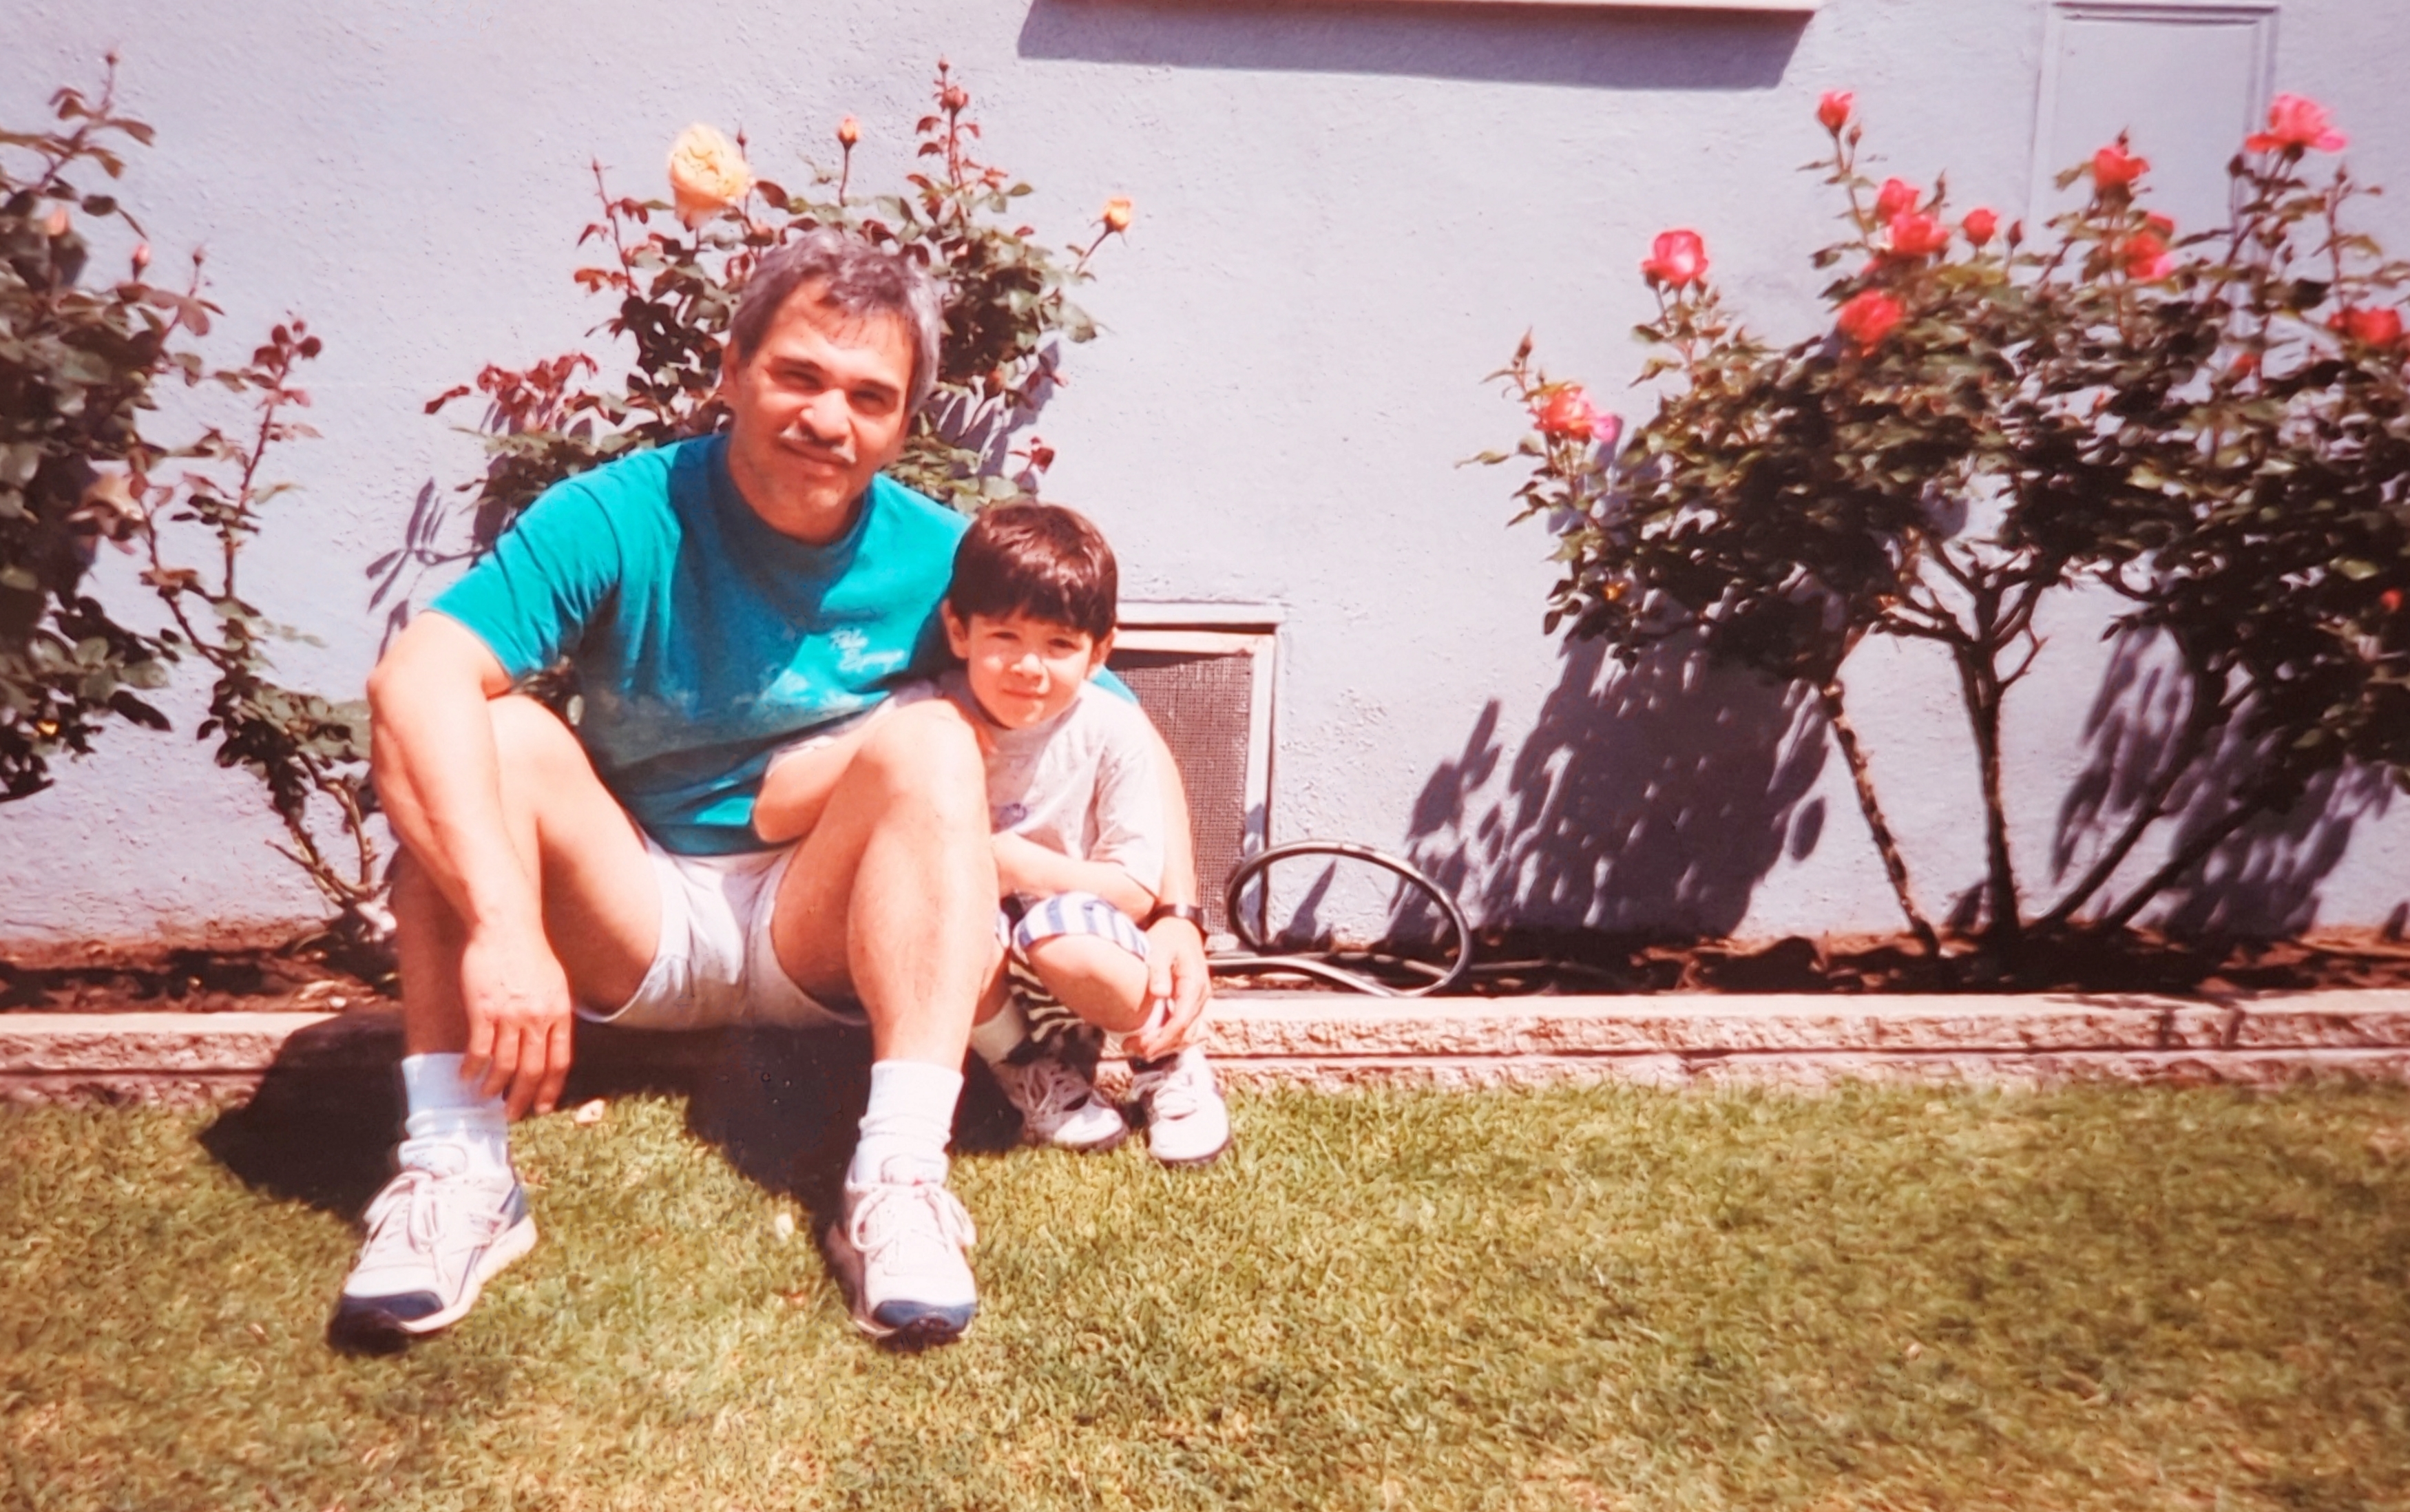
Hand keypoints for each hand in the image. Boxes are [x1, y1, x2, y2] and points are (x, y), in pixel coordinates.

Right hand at [458, 923, 576, 1117]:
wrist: (505, 927)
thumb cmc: (528, 952)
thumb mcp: (554, 984)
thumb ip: (553, 1013)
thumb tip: (550, 1039)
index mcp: (559, 1013)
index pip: (559, 1062)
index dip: (550, 1088)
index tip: (542, 1107)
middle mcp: (538, 1018)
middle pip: (532, 1070)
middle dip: (522, 1098)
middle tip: (512, 1114)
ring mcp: (511, 1016)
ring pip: (505, 1065)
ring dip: (494, 1087)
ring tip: (486, 1097)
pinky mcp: (483, 1010)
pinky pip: (479, 1049)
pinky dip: (472, 1067)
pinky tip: (465, 1076)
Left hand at [1126, 913, 1209, 1059]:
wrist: (1180, 926)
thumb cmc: (1169, 936)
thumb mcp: (1159, 949)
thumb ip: (1159, 971)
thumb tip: (1160, 993)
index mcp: (1194, 985)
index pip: (1181, 1021)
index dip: (1163, 1038)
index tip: (1144, 1046)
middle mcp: (1202, 996)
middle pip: (1186, 1033)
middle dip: (1161, 1046)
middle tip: (1135, 1049)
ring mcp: (1200, 1000)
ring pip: (1188, 1033)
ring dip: (1167, 1044)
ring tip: (1141, 1048)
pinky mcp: (1193, 1001)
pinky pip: (1187, 1026)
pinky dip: (1171, 1036)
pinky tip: (1153, 1038)